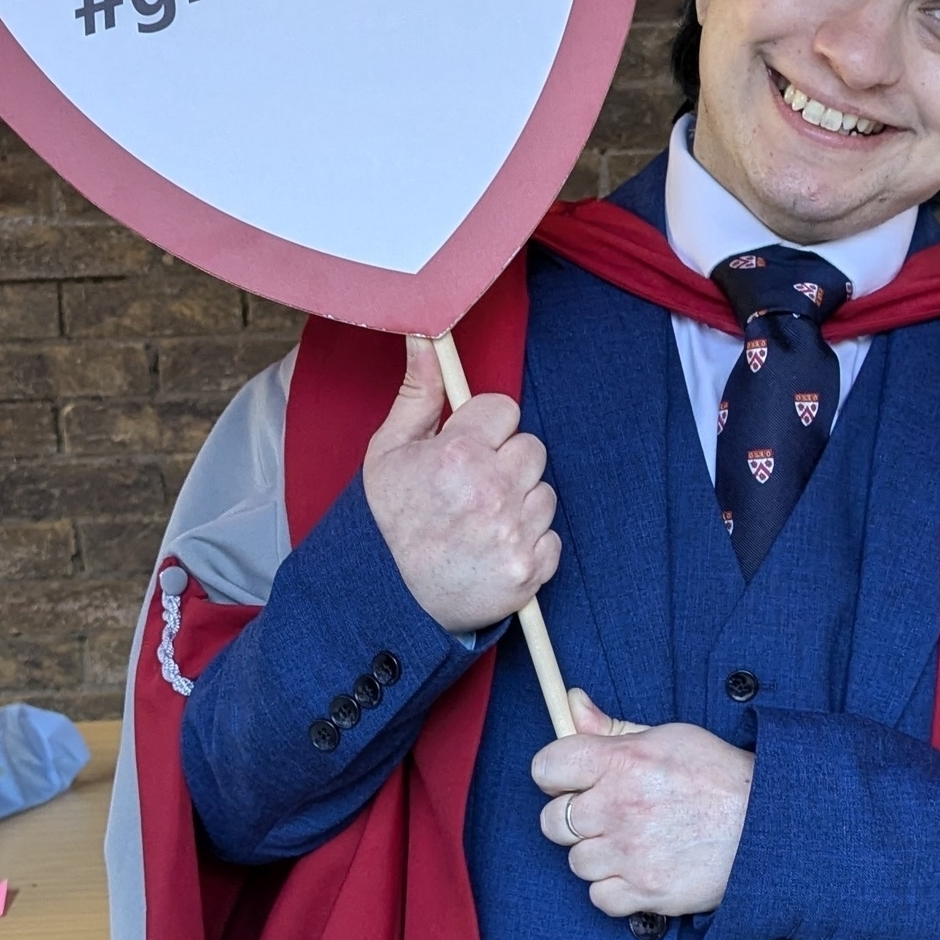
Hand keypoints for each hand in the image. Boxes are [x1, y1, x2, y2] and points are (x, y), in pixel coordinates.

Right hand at [362, 337, 558, 635]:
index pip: (506, 410)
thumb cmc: (390, 522)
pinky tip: (494, 549)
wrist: (391, 601)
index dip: (486, 428)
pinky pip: (552, 538)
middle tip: (473, 490)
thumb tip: (427, 339)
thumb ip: (417, 393)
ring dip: (519, 504)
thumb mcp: (388, 452)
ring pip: (544, 493)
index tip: (466, 450)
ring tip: (481, 523)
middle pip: (531, 449)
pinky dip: (529, 544)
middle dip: (506, 463)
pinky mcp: (530, 569)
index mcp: (458, 454)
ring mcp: (514, 532)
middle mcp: (491, 489)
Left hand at [534, 689, 753, 918]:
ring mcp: (631, 854)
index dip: (555, 775)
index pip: (546, 767)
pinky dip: (615, 889)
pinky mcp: (646, 892)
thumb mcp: (668, 737)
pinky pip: (599, 897)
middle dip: (573, 818)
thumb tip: (571, 702)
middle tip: (606, 815)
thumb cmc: (719, 777)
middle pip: (552, 821)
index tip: (572, 780)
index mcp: (622, 762)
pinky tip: (639, 869)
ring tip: (633, 842)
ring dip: (597, 855)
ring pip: (576, 861)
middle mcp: (619, 808)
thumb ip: (610, 727)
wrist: (768, 826)